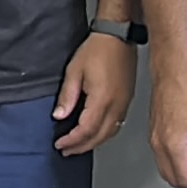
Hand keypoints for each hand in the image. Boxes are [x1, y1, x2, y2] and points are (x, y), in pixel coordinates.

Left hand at [52, 33, 137, 155]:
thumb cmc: (98, 49)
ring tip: (78, 146)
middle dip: (81, 146)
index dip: (72, 140)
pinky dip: (104, 133)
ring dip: (93, 142)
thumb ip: (67, 97)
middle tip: (66, 150)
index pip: (86, 130)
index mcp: (102, 99)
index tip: (60, 144)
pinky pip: (116, 124)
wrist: (118, 36)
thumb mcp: (74, 71)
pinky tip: (95, 133)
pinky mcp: (127, 100)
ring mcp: (124, 103)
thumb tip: (59, 116)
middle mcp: (116, 105)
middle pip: (99, 136)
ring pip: (109, 132)